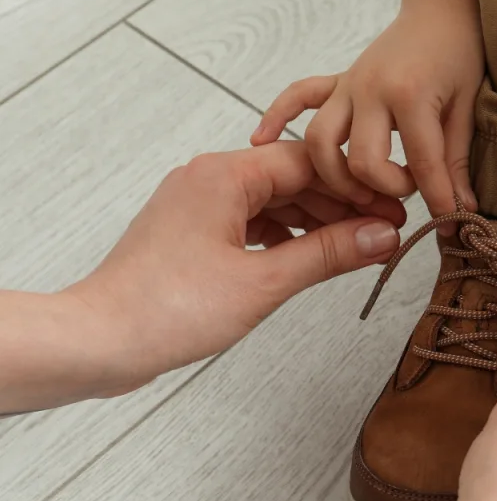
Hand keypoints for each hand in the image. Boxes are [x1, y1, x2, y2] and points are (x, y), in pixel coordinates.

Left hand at [66, 142, 406, 393]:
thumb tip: (380, 237)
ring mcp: (198, 203)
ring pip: (274, 199)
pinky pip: (252, 219)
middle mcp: (208, 178)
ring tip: (356, 248)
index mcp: (224, 175)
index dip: (358, 187)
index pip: (311, 161)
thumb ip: (328, 254)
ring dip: (316, 222)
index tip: (393, 212)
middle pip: (294, 177)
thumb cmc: (164, 309)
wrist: (100, 339)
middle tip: (385, 233)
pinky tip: (309, 257)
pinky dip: (285, 235)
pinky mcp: (192, 230)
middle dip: (341, 205)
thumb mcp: (264, 282)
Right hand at [251, 0, 483, 234]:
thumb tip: (461, 211)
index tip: (448, 223)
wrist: (440, 12)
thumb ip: (456, 161)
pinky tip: (263, 140)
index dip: (438, 201)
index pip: (420, 164)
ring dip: (336, 175)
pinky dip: (276, 116)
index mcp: (409, 96)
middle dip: (384, 189)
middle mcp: (369, 91)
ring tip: (360, 192)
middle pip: (359, 161)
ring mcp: (348, 86)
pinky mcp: (337, 81)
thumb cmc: (458, 55)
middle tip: (407, 193)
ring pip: (319, 140)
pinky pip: (297, 96)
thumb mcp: (466, 109)